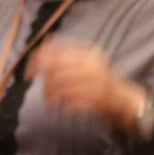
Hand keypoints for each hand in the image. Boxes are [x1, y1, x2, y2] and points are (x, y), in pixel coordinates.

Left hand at [32, 40, 146, 132]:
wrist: (125, 99)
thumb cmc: (101, 81)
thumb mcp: (87, 62)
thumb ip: (67, 56)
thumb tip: (41, 46)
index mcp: (89, 53)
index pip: (57, 51)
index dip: (38, 60)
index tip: (28, 72)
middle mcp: (92, 65)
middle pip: (56, 70)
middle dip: (44, 83)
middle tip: (43, 93)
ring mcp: (95, 82)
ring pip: (61, 87)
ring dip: (51, 97)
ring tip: (50, 103)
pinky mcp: (96, 99)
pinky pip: (70, 102)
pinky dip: (63, 106)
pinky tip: (62, 108)